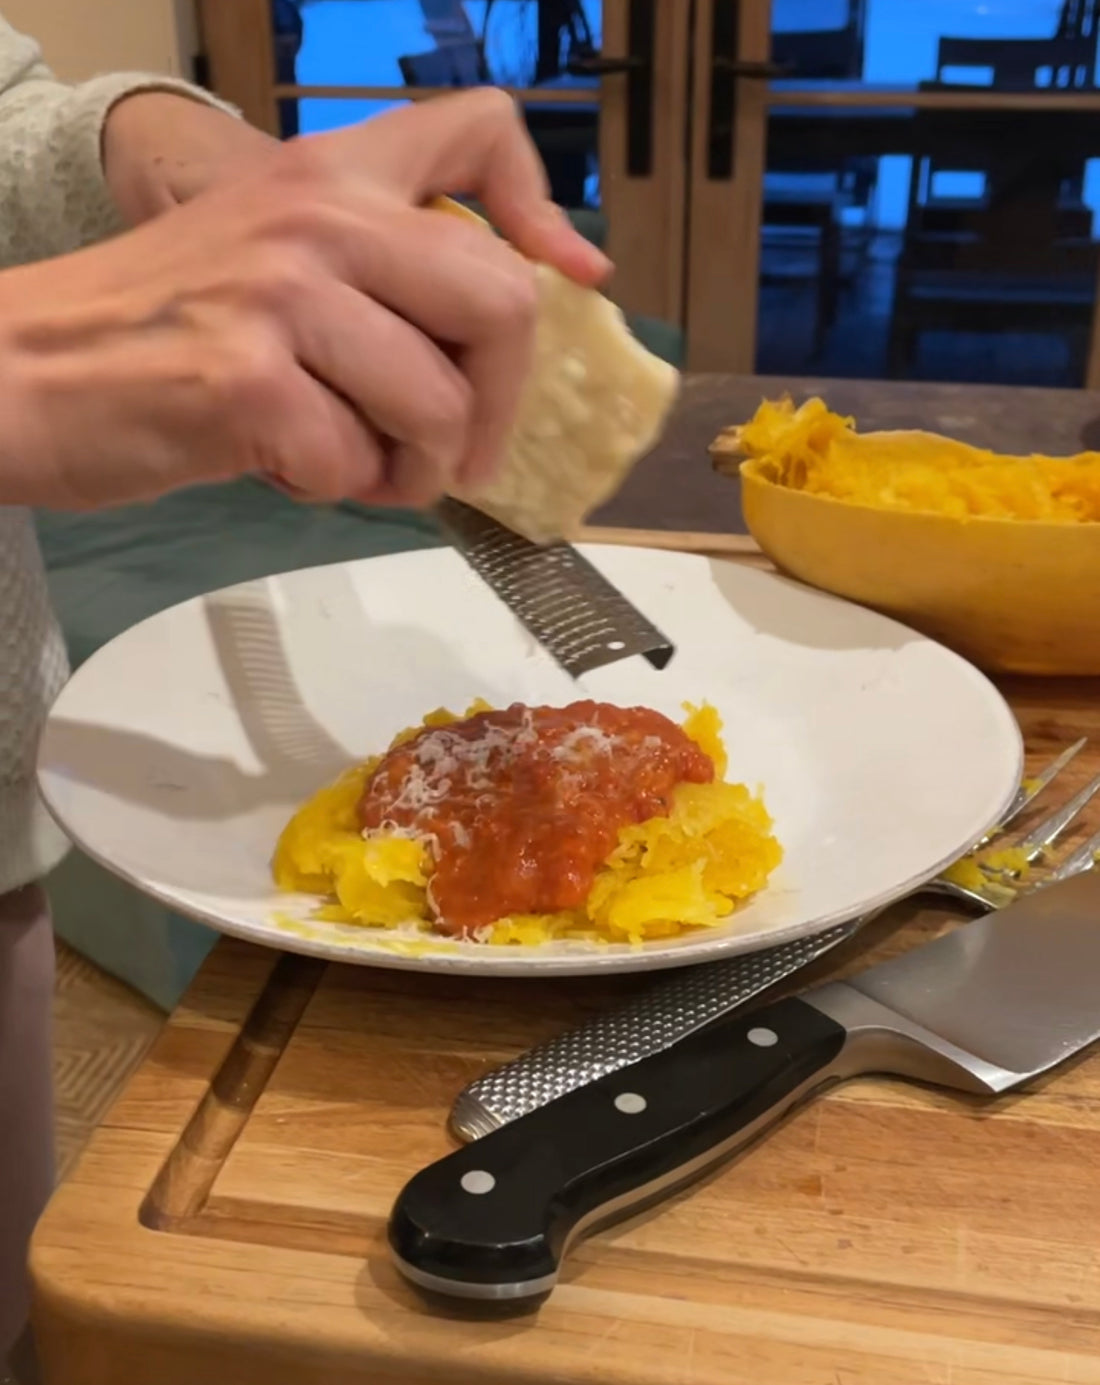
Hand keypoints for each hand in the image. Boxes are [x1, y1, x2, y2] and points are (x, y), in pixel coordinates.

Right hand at [0, 90, 609, 510]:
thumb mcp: (265, 258)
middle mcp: (317, 217)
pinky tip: (283, 466)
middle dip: (496, 407)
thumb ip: (371, 275)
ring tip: (357, 470)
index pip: (478, 130)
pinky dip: (333, 490)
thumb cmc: (153, 328)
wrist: (22, 370)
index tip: (571, 282)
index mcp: (329, 174)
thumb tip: (487, 347)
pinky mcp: (247, 379)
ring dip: (412, 468)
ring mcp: (281, 294)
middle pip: (500, 304)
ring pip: (436, 405)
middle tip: (455, 452)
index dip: (545, 213)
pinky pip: (354, 463)